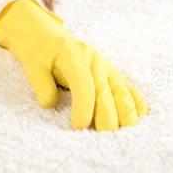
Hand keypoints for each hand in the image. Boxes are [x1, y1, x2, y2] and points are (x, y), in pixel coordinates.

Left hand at [0, 0, 147, 130]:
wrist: (47, 35)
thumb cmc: (40, 52)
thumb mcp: (32, 64)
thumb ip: (41, 84)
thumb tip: (50, 104)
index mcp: (74, 55)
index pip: (84, 85)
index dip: (84, 107)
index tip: (78, 126)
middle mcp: (94, 60)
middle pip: (106, 91)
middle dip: (106, 116)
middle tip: (101, 137)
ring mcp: (106, 66)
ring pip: (121, 91)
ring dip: (125, 113)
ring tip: (123, 132)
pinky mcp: (111, 72)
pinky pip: (127, 87)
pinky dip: (135, 101)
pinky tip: (140, 116)